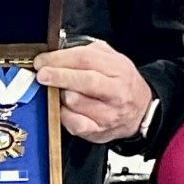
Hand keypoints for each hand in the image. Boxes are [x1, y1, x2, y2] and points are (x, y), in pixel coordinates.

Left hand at [33, 40, 152, 143]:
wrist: (141, 112)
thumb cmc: (121, 83)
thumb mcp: (111, 60)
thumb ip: (87, 53)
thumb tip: (56, 54)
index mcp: (118, 69)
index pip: (86, 59)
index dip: (59, 58)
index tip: (42, 60)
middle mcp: (116, 92)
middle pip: (84, 81)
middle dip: (59, 76)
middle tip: (42, 74)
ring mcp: (108, 114)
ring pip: (74, 102)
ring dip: (60, 96)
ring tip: (60, 92)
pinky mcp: (98, 131)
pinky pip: (74, 123)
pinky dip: (63, 115)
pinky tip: (63, 108)